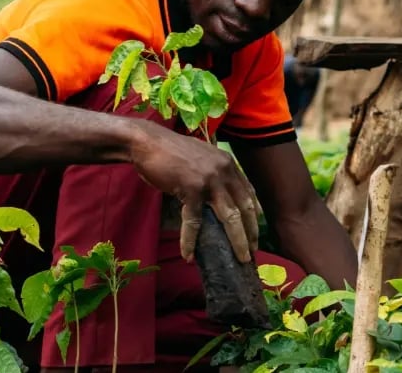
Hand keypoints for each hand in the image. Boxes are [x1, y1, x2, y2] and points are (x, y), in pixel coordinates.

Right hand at [129, 120, 258, 262]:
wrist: (146, 142)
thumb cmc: (169, 151)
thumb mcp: (201, 158)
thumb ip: (214, 173)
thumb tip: (219, 198)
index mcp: (227, 163)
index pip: (248, 192)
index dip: (254, 213)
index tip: (256, 229)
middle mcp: (224, 170)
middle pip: (245, 207)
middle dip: (251, 232)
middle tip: (252, 251)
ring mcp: (209, 180)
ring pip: (230, 217)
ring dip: (237, 241)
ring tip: (240, 259)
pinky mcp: (190, 189)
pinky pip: (194, 222)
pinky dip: (190, 241)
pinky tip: (188, 255)